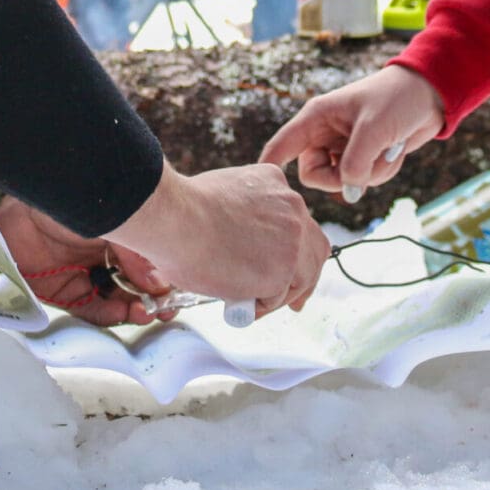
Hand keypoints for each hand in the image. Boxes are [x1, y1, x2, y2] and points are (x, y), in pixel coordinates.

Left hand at [0, 197, 171, 326]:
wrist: (14, 201)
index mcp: (118, 232)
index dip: (163, 280)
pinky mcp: (60, 290)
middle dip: (151, 299)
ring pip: (114, 300)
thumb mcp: (111, 222)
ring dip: (132, 310)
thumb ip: (135, 253)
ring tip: (144, 312)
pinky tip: (121, 313)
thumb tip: (160, 283)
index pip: (146, 263)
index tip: (176, 293)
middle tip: (164, 308)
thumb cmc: (65, 199)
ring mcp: (83, 273)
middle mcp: (103, 255)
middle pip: (133, 285)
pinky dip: (107, 315)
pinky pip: (88, 310)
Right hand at [104, 163, 328, 319]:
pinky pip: (275, 298)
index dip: (296, 249)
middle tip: (293, 301)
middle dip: (305, 278)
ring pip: (299, 278)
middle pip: (314, 249)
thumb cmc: (182, 209)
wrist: (175, 218)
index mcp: (275, 183)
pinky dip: (259, 306)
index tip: (287, 267)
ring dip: (277, 296)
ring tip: (247, 302)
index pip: (298, 221)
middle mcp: (292, 208)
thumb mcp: (224, 192)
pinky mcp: (282, 271)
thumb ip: (244, 213)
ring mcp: (292, 240)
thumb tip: (238, 243)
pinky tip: (237, 301)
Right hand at [260, 66, 444, 199]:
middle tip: (362, 171)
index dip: (269, 166)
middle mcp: (326, 133)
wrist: (430, 95)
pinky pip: (363, 179)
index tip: (259, 188)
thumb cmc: (397, 99)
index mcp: (317, 117)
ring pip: (342, 180)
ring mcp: (344, 146)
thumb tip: (348, 192)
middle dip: (341, 177)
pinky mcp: (363, 156)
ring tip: (386, 149)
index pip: (283, 145)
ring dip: (369, 173)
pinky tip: (393, 152)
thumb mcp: (374, 129)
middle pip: (314, 173)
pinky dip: (380, 172)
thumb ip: (356, 163)